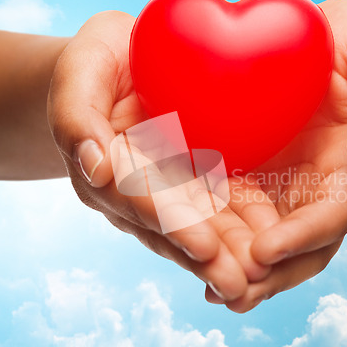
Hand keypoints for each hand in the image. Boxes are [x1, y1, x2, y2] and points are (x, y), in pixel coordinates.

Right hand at [48, 11, 270, 301]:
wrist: (126, 62)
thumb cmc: (101, 62)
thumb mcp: (82, 71)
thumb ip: (77, 116)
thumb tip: (95, 168)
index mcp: (109, 167)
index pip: (138, 199)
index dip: (169, 222)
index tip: (203, 246)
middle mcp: (139, 190)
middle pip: (171, 228)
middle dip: (205, 256)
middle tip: (239, 284)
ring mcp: (169, 189)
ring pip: (198, 226)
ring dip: (227, 255)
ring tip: (259, 279)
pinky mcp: (196, 181)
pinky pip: (221, 208)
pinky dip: (243, 229)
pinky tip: (269, 251)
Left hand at [206, 0, 346, 311]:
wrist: (326, 47)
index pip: (333, 215)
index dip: (302, 237)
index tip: (266, 253)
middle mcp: (316, 191)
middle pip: (298, 247)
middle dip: (268, 274)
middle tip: (230, 294)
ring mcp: (283, 188)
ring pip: (264, 240)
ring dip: (239, 268)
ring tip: (208, 289)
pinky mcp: (253, 177)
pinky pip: (235, 212)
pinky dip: (217, 235)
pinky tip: (189, 248)